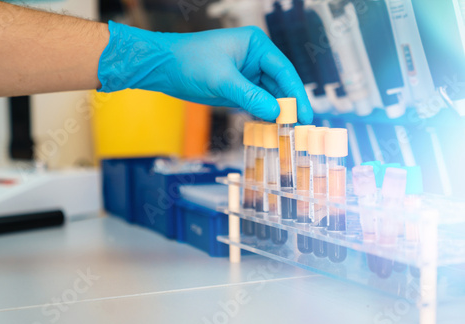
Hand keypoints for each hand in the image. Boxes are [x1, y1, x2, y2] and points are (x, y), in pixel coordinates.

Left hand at [98, 21, 311, 122]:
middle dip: (289, 105)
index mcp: (255, 45)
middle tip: (300, 126)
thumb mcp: (222, 79)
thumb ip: (250, 96)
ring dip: (277, 112)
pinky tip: (271, 127)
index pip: (283, 70)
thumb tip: (276, 112)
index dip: (296, 93)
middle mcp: (254, 58)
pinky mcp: (237, 88)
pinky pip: (256, 102)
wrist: (164, 67)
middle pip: (279, 84)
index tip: (305, 113)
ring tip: (288, 131)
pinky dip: (263, 114)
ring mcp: (246, 74)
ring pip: (269, 95)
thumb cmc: (190, 62)